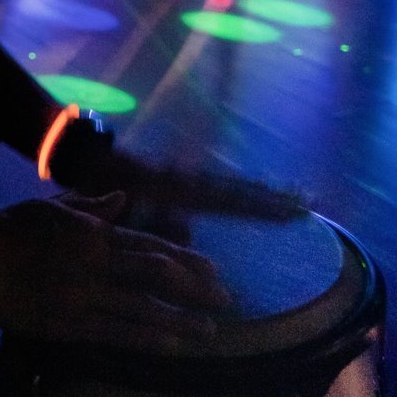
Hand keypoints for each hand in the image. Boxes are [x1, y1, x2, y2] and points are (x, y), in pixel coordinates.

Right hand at [0, 192, 229, 351]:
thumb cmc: (12, 229)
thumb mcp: (52, 208)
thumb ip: (91, 207)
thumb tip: (123, 200)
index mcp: (93, 233)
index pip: (149, 245)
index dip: (184, 260)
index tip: (212, 270)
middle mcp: (95, 262)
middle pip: (155, 276)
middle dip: (194, 288)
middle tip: (224, 299)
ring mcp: (84, 295)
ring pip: (142, 308)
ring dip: (180, 319)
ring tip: (210, 330)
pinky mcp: (69, 323)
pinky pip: (116, 332)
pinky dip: (148, 338)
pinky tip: (173, 345)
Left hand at [52, 121, 303, 220]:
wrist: (89, 159)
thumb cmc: (102, 188)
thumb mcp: (124, 209)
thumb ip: (152, 222)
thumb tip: (187, 236)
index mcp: (179, 188)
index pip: (228, 200)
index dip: (259, 206)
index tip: (292, 210)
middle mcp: (189, 180)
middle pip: (239, 189)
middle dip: (273, 196)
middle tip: (308, 201)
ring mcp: (187, 177)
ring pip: (233, 185)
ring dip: (263, 192)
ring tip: (297, 197)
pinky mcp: (182, 179)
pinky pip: (219, 186)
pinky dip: (242, 191)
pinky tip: (260, 196)